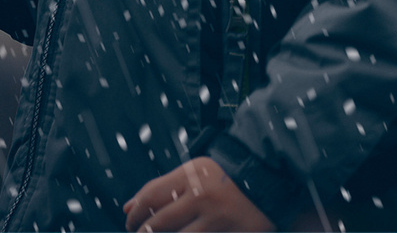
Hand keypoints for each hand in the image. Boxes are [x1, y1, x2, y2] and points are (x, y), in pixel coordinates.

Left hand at [123, 157, 274, 231]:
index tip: (130, 221)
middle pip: (157, 223)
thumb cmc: (226, 178)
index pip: (150, 196)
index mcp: (193, 174)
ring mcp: (215, 217)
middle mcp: (202, 194)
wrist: (270, 180)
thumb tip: (127, 206)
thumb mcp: (195, 173)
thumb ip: (162, 187)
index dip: (134, 213)